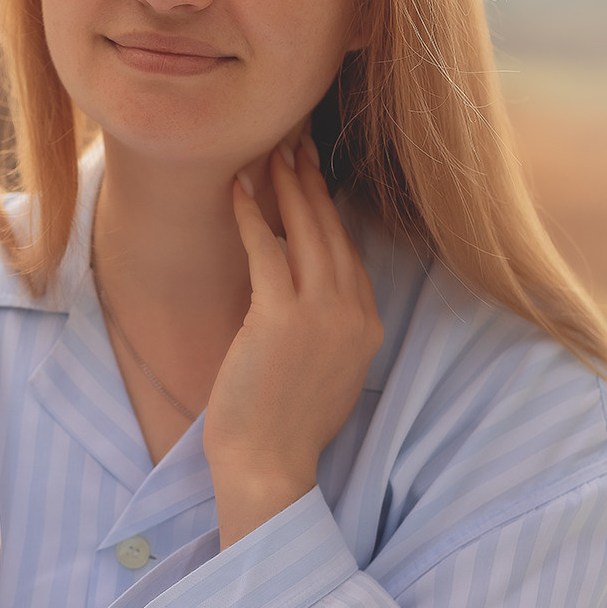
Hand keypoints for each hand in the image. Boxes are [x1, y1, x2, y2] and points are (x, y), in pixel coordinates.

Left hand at [204, 136, 382, 546]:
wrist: (269, 466)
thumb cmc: (283, 427)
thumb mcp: (323, 371)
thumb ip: (326, 330)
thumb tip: (304, 297)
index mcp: (367, 326)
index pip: (350, 252)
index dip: (331, 209)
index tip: (315, 175)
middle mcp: (353, 314)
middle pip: (333, 231)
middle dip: (313, 182)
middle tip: (297, 141)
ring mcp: (321, 315)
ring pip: (307, 232)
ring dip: (288, 185)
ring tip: (273, 149)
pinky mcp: (281, 319)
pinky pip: (267, 251)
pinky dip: (253, 216)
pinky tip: (239, 188)